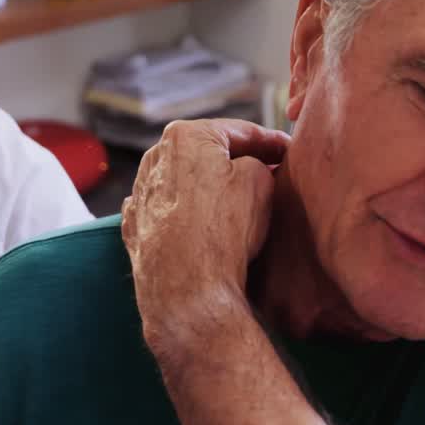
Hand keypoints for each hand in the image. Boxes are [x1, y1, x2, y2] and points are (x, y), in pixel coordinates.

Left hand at [121, 118, 289, 351]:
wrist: (188, 292)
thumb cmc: (224, 232)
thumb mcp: (260, 181)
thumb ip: (258, 160)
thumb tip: (255, 165)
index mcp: (185, 136)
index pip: (239, 132)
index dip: (270, 141)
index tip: (289, 151)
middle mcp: (154, 158)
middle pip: (208, 153)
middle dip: (238, 162)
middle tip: (270, 173)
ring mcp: (140, 193)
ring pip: (186, 181)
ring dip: (211, 187)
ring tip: (241, 203)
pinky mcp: (135, 225)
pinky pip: (169, 209)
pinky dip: (187, 212)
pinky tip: (206, 223)